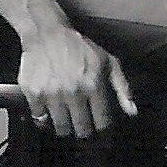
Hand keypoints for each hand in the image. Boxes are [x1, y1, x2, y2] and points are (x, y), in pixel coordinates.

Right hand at [18, 22, 138, 139]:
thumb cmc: (80, 48)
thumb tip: (132, 112)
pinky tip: (50, 109)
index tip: (101, 131)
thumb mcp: (109, 62)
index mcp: (94, 85)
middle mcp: (74, 93)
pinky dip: (45, 118)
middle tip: (83, 126)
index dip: (103, 130)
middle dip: (84, 131)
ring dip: (65, 126)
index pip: (102, 123)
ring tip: (67, 116)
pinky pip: (40, 119)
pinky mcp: (33, 95)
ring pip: (61, 128)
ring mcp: (52, 95)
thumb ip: (122, 88)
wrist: (47, 34)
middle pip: (81, 130)